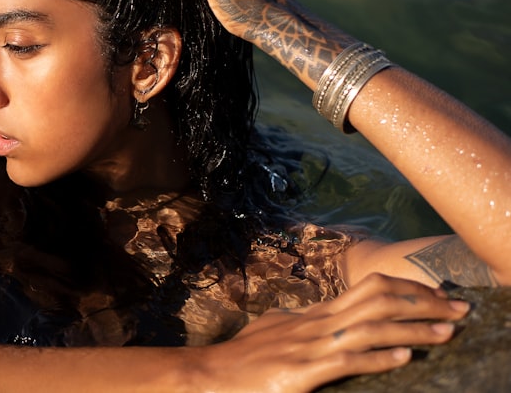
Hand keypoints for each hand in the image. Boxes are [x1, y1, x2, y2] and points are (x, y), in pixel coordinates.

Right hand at [195, 273, 469, 392]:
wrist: (208, 376)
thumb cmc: (240, 361)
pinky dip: (377, 358)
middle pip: (376, 300)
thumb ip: (299, 324)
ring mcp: (307, 347)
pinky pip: (344, 361)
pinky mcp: (300, 374)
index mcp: (312, 316)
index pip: (368, 289)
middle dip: (422, 303)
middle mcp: (314, 325)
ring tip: (445, 333)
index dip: (408, 289)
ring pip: (368, 329)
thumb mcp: (273, 332)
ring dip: (411, 329)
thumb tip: (316, 317)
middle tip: (458, 309)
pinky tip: (402, 358)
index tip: (438, 296)